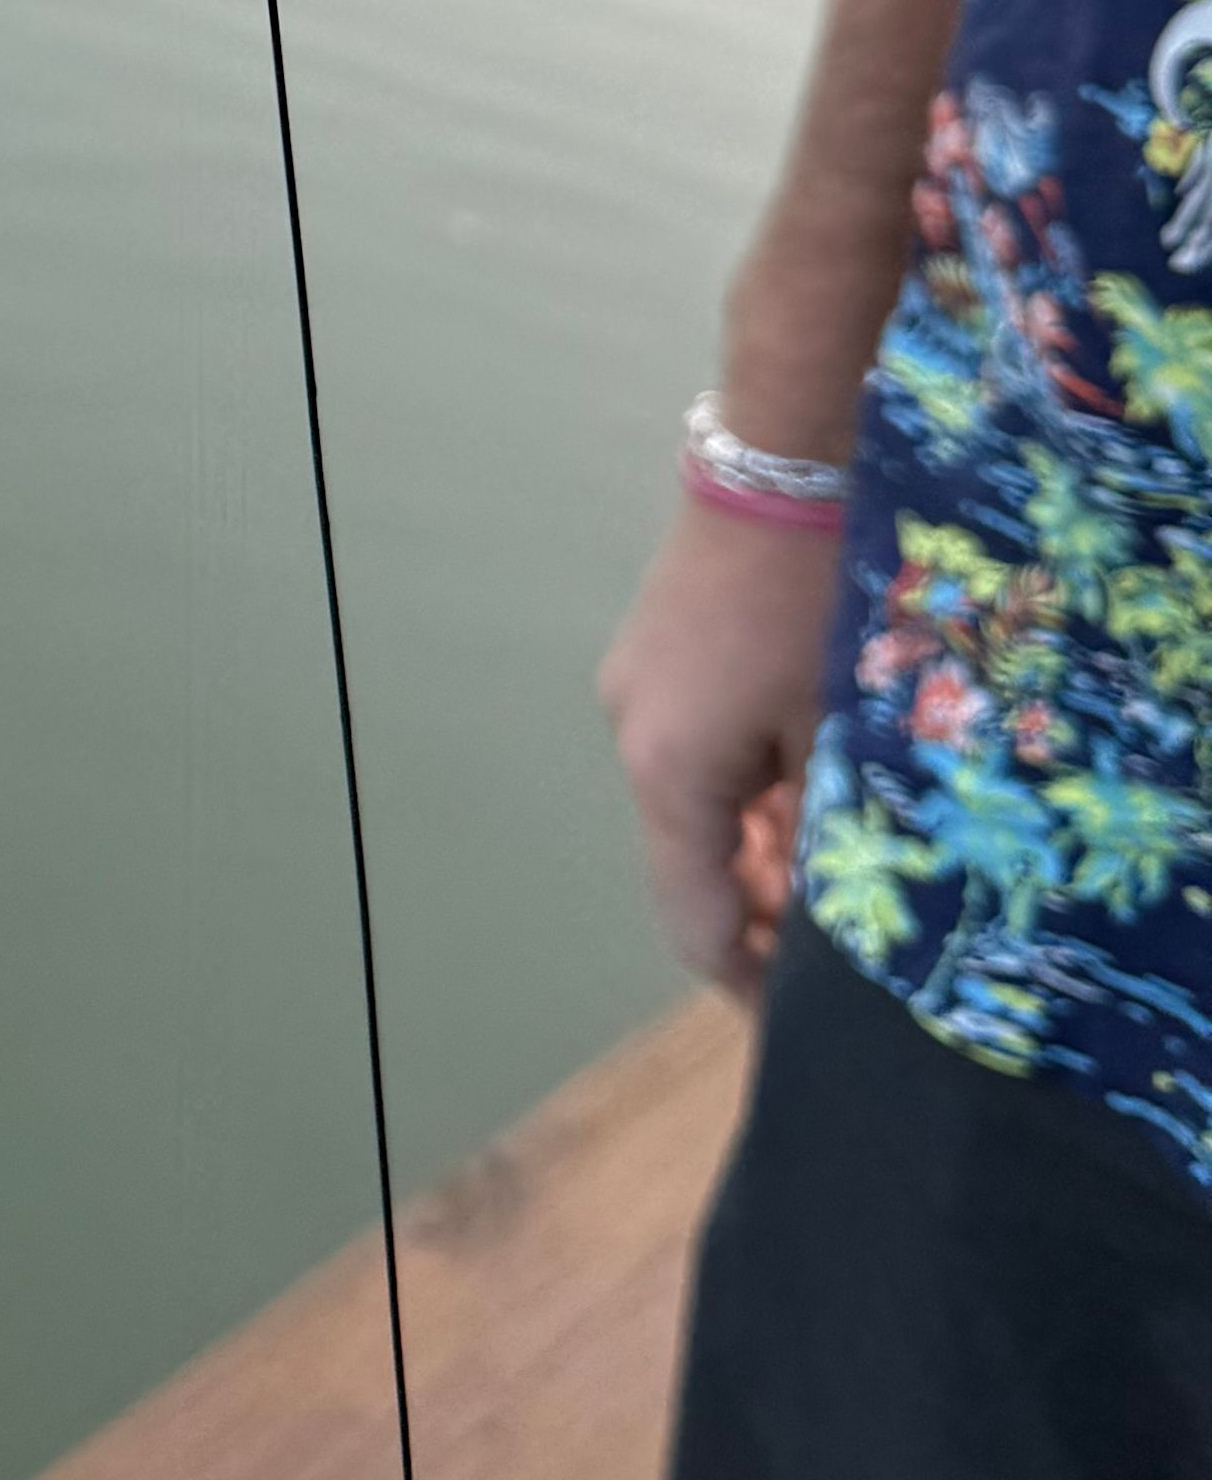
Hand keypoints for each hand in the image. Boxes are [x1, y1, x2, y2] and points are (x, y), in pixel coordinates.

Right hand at [597, 498, 846, 994]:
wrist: (783, 459)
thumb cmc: (818, 604)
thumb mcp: (840, 732)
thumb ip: (829, 831)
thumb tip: (839, 914)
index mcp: (668, 774)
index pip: (696, 920)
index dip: (752, 981)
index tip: (808, 1020)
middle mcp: (632, 737)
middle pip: (691, 861)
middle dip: (765, 908)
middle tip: (846, 940)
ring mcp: (637, 688)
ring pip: (698, 803)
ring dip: (761, 842)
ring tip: (841, 859)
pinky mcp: (657, 651)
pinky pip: (698, 747)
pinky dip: (748, 783)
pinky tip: (810, 779)